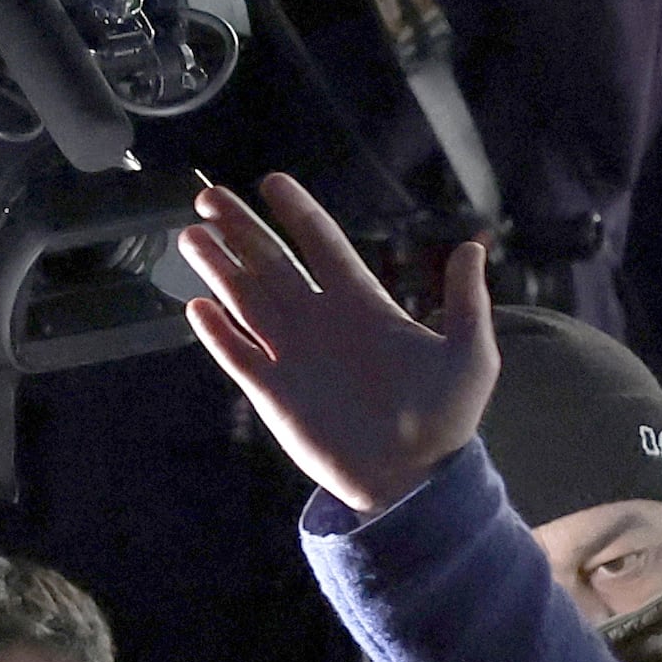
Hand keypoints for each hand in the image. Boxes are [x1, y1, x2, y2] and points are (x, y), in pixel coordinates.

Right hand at [177, 175, 496, 514]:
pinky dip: (216, 332)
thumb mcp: (470, 356)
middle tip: (211, 197)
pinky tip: (197, 306)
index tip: (272, 182)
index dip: (297, 213)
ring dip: (219, 269)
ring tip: (191, 235)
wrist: (414, 479)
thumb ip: (467, 302)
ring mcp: (293, 355)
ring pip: (247, 300)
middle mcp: (320, 322)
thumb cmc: (446, 419)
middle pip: (271, 263)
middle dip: (241, 229)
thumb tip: (470, 248)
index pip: (322, 245)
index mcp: (362, 305)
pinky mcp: (274, 392)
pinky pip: (237, 354)